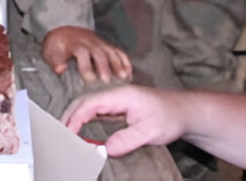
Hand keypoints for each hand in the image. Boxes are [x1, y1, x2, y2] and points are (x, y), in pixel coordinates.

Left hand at [42, 26, 132, 82]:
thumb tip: (61, 69)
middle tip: (107, 80)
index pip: (82, 53)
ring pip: (111, 51)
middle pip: (99, 53)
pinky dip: (125, 60)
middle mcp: (89, 42)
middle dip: (104, 66)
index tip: (89, 78)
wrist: (65, 31)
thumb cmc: (58, 46)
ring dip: (118, 64)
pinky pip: (118, 51)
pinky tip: (129, 72)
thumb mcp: (51, 52)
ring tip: (123, 77)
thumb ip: (56, 61)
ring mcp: (100, 43)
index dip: (86, 65)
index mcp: (75, 44)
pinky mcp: (107, 45)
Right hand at [63, 85, 186, 156]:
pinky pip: (96, 112)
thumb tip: (105, 149)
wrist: (185, 111)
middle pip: (85, 102)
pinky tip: (80, 131)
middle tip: (60, 135)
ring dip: (75, 117)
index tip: (68, 133)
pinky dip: (84, 120)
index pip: (90, 103)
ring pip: (89, 106)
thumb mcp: (150, 131)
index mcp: (121, 95)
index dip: (76, 118)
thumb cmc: (170, 116)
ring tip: (66, 134)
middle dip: (69, 116)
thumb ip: (127, 139)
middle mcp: (116, 96)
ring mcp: (117, 101)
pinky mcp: (119, 108)